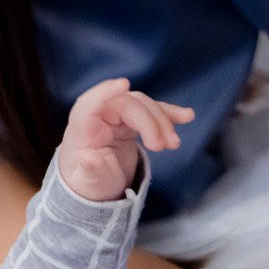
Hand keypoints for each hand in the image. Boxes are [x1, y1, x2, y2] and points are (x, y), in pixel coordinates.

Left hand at [58, 78, 194, 202]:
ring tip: (174, 144)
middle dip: (149, 121)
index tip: (124, 84)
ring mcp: (116, 116)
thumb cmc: (89, 183)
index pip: (89, 104)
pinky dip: (169, 113)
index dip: (105, 92)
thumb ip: (90, 172)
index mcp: (82, 130)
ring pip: (142, 104)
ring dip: (162, 120)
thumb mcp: (90, 184)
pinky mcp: (132, 120)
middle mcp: (98, 117)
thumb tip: (87, 157)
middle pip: (127, 104)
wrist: (98, 184)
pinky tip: (187, 116)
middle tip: (163, 146)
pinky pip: (152, 111)